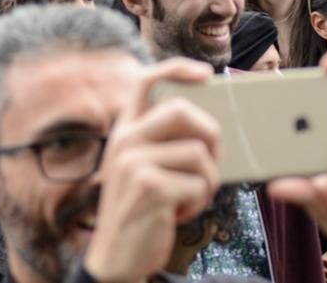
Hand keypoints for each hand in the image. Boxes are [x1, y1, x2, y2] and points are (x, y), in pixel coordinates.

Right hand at [84, 59, 218, 282]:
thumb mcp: (142, 167)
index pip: (146, 82)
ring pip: (198, 154)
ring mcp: (134, 163)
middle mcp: (125, 141)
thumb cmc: (140, 209)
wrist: (116, 257)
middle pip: (182, 111)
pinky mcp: (149, 188)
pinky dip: (198, 203)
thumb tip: (209, 122)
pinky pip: (198, 184)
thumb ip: (163, 141)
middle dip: (209, 134)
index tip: (206, 75)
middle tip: (210, 159)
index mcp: (125, 130)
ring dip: (206, 182)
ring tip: (188, 197)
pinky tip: (180, 213)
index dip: (178, 69)